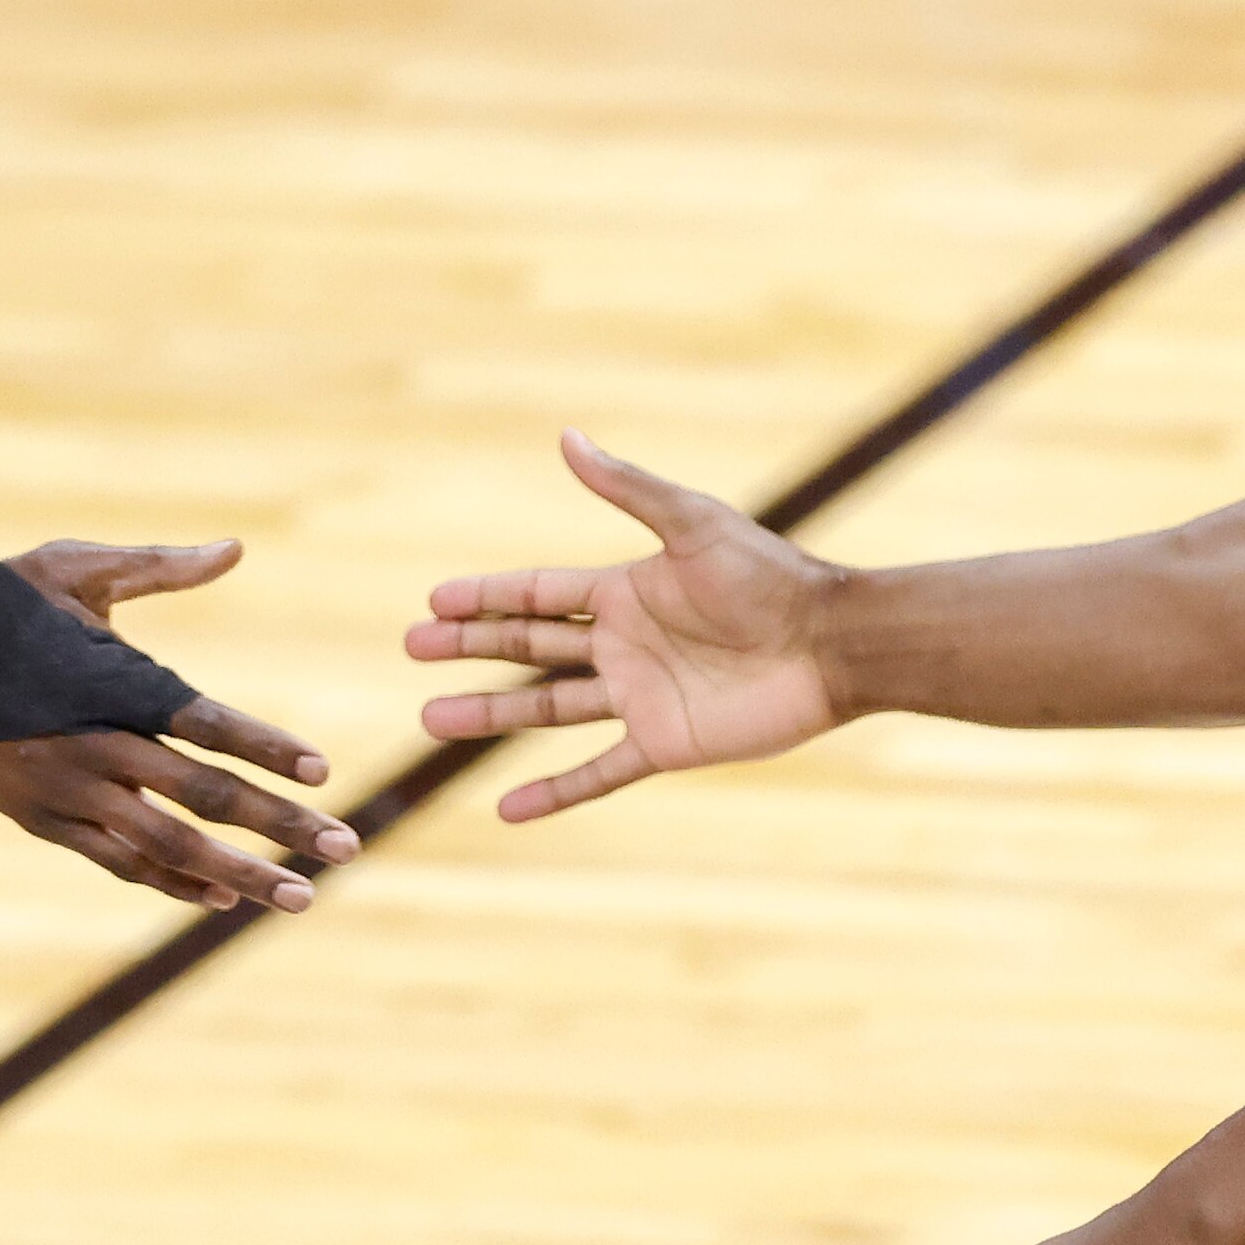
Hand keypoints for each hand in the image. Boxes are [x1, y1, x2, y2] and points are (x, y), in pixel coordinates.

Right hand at [0, 540, 356, 915]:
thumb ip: (159, 567)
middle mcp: (94, 745)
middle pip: (202, 796)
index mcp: (110, 681)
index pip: (204, 722)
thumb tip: (235, 548)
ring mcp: (66, 792)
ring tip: (298, 897)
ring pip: (165, 846)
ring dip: (237, 874)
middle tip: (347, 847)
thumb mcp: (73, 568)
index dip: (267, 749)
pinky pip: (117, 861)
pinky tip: (218, 897)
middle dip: (280, 826)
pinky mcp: (41, 819)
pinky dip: (170, 881)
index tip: (323, 771)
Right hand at [403, 431, 843, 819]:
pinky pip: (597, 772)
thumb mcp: (692, 523)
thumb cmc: (770, 577)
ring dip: (489, 715)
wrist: (831, 643)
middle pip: (529, 648)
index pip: (537, 594)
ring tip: (431, 719)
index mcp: (624, 591)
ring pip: (546, 709)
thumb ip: (627, 488)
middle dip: (470, 647)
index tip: (433, 601)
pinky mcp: (663, 743)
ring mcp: (638, 697)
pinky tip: (505, 808)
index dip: (486, 597)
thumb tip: (567, 436)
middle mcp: (623, 644)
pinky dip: (553, 792)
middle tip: (412, 648)